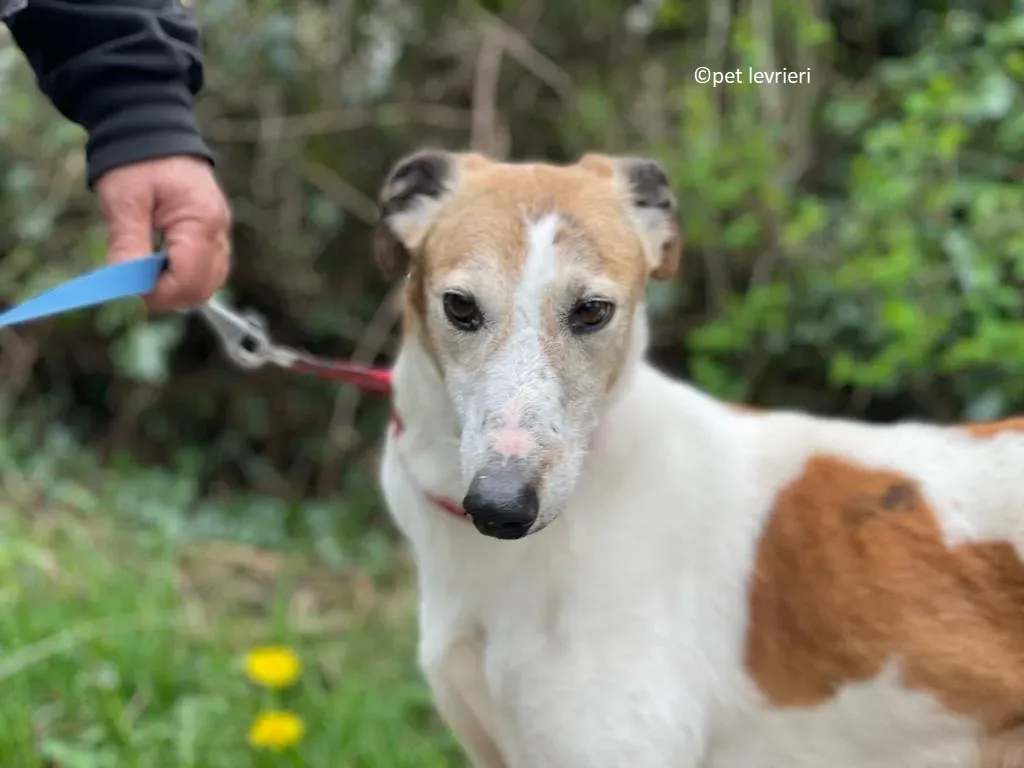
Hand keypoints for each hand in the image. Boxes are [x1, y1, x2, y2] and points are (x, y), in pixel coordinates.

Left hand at [96, 156, 231, 311]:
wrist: (153, 130)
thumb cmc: (137, 161)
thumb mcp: (124, 201)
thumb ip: (128, 244)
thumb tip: (124, 285)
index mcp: (201, 221)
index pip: (189, 280)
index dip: (159, 293)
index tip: (128, 287)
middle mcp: (219, 231)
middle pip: (203, 288)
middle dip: (169, 295)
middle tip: (136, 282)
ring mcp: (221, 233)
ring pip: (209, 283)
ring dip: (178, 288)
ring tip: (147, 271)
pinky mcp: (216, 234)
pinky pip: (209, 270)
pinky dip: (186, 277)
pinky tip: (162, 263)